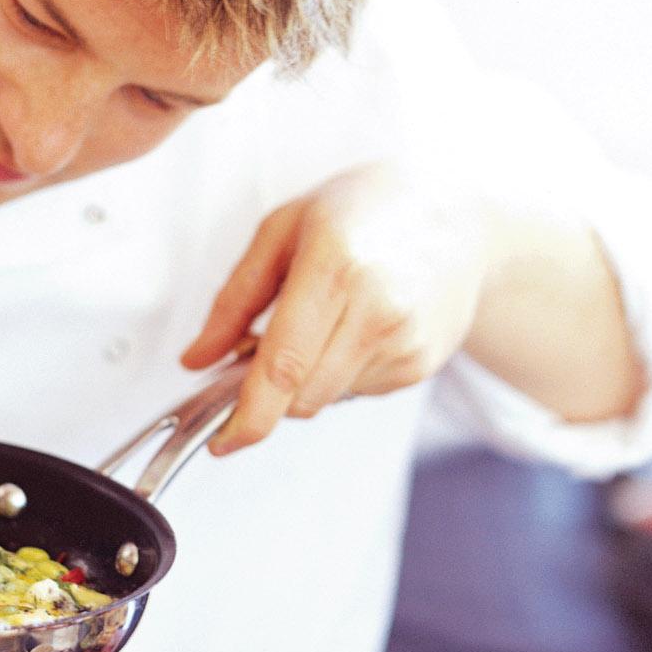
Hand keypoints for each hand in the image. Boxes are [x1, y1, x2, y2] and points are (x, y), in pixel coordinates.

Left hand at [181, 163, 492, 452]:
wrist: (456, 215)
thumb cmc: (362, 210)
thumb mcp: (283, 229)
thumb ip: (234, 299)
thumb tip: (195, 361)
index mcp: (335, 265)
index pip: (283, 366)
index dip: (247, 416)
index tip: (222, 440)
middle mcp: (377, 308)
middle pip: (300, 396)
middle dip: (269, 389)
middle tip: (263, 345)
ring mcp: (404, 341)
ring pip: (326, 399)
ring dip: (306, 379)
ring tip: (322, 322)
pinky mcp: (421, 364)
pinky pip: (357, 392)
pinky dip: (340, 372)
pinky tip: (356, 327)